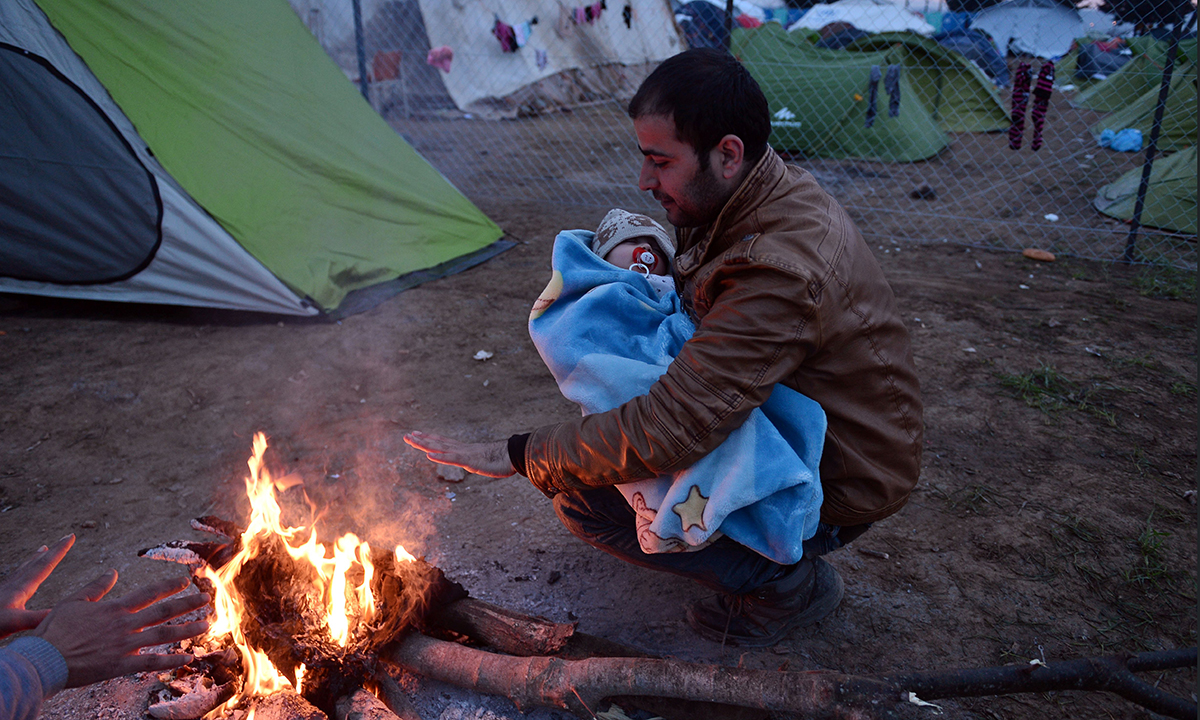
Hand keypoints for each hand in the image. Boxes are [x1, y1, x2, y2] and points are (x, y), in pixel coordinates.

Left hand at [0, 535, 73, 637]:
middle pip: (37, 563)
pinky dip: (23, 573)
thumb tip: (62, 613)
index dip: (59, 551)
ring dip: (36, 559)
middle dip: (54, 551)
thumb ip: (36, 617)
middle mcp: (13, 585)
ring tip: (42, 549)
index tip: (71, 537)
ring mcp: (4, 591)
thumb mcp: (13, 624)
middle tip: (66, 537)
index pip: (44, 565)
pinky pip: (15, 579)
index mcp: (21, 588)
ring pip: (24, 569)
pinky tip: (20, 579)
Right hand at [34, 572, 209, 688]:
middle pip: (164, 612)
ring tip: (207, 625)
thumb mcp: (73, 601)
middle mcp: (125, 624)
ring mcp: (126, 645)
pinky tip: (188, 658)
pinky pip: (152, 662)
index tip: (186, 580)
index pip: (149, 593)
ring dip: (188, 629)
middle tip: (207, 599)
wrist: (45, 658)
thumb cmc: (55, 630)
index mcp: (115, 608)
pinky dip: (171, 660)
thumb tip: (113, 572)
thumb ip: (96, 587)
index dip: (169, 586)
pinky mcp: (122, 665)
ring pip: (164, 635)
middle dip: (188, 604)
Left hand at [404, 431, 514, 477]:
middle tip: (406, 435)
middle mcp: (463, 449)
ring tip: (411, 440)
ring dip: (425, 444)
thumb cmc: (506, 459)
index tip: (418, 434)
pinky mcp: (470, 461)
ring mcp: (465, 454)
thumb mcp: (488, 461)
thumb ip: (482, 460)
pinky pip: (453, 459)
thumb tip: (482, 461)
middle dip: (422, 439)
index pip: (444, 443)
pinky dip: (440, 457)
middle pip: (439, 443)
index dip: (430, 438)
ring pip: (441, 448)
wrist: (517, 455)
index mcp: (466, 450)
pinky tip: (428, 455)